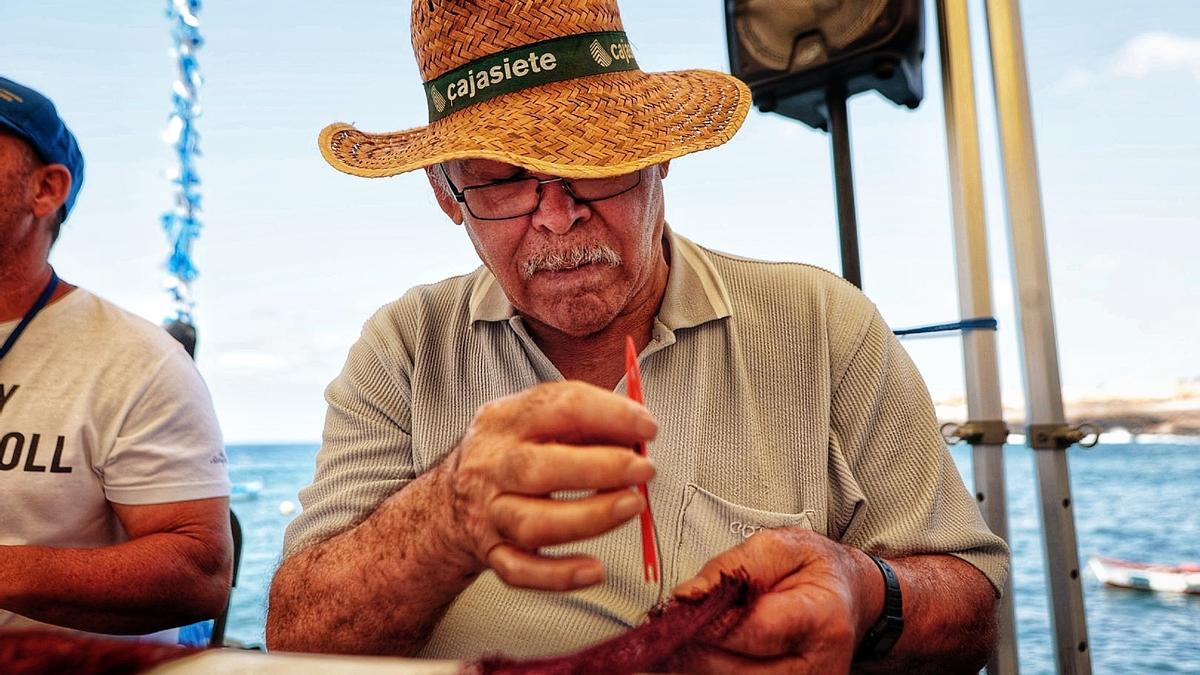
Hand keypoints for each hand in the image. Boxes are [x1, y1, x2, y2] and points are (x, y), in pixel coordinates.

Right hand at [447, 381, 657, 591]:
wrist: (452, 496)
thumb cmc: (511, 452)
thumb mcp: (533, 419)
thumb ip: (582, 421)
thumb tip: (639, 433)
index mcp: (505, 420)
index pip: (558, 407)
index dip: (609, 415)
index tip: (647, 428)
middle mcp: (492, 465)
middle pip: (539, 469)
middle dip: (599, 468)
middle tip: (643, 470)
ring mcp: (489, 512)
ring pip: (533, 523)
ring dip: (589, 518)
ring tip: (631, 506)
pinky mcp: (493, 552)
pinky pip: (522, 571)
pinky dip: (560, 575)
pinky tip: (595, 569)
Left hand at [670, 528, 882, 674]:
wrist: (848, 598)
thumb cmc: (816, 571)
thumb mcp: (780, 546)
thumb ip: (732, 566)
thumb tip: (688, 595)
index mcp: (821, 619)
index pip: (754, 630)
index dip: (709, 623)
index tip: (677, 610)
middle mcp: (817, 665)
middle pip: (734, 670)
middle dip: (693, 646)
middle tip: (666, 625)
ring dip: (697, 661)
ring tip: (683, 633)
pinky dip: (711, 668)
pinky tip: (700, 649)